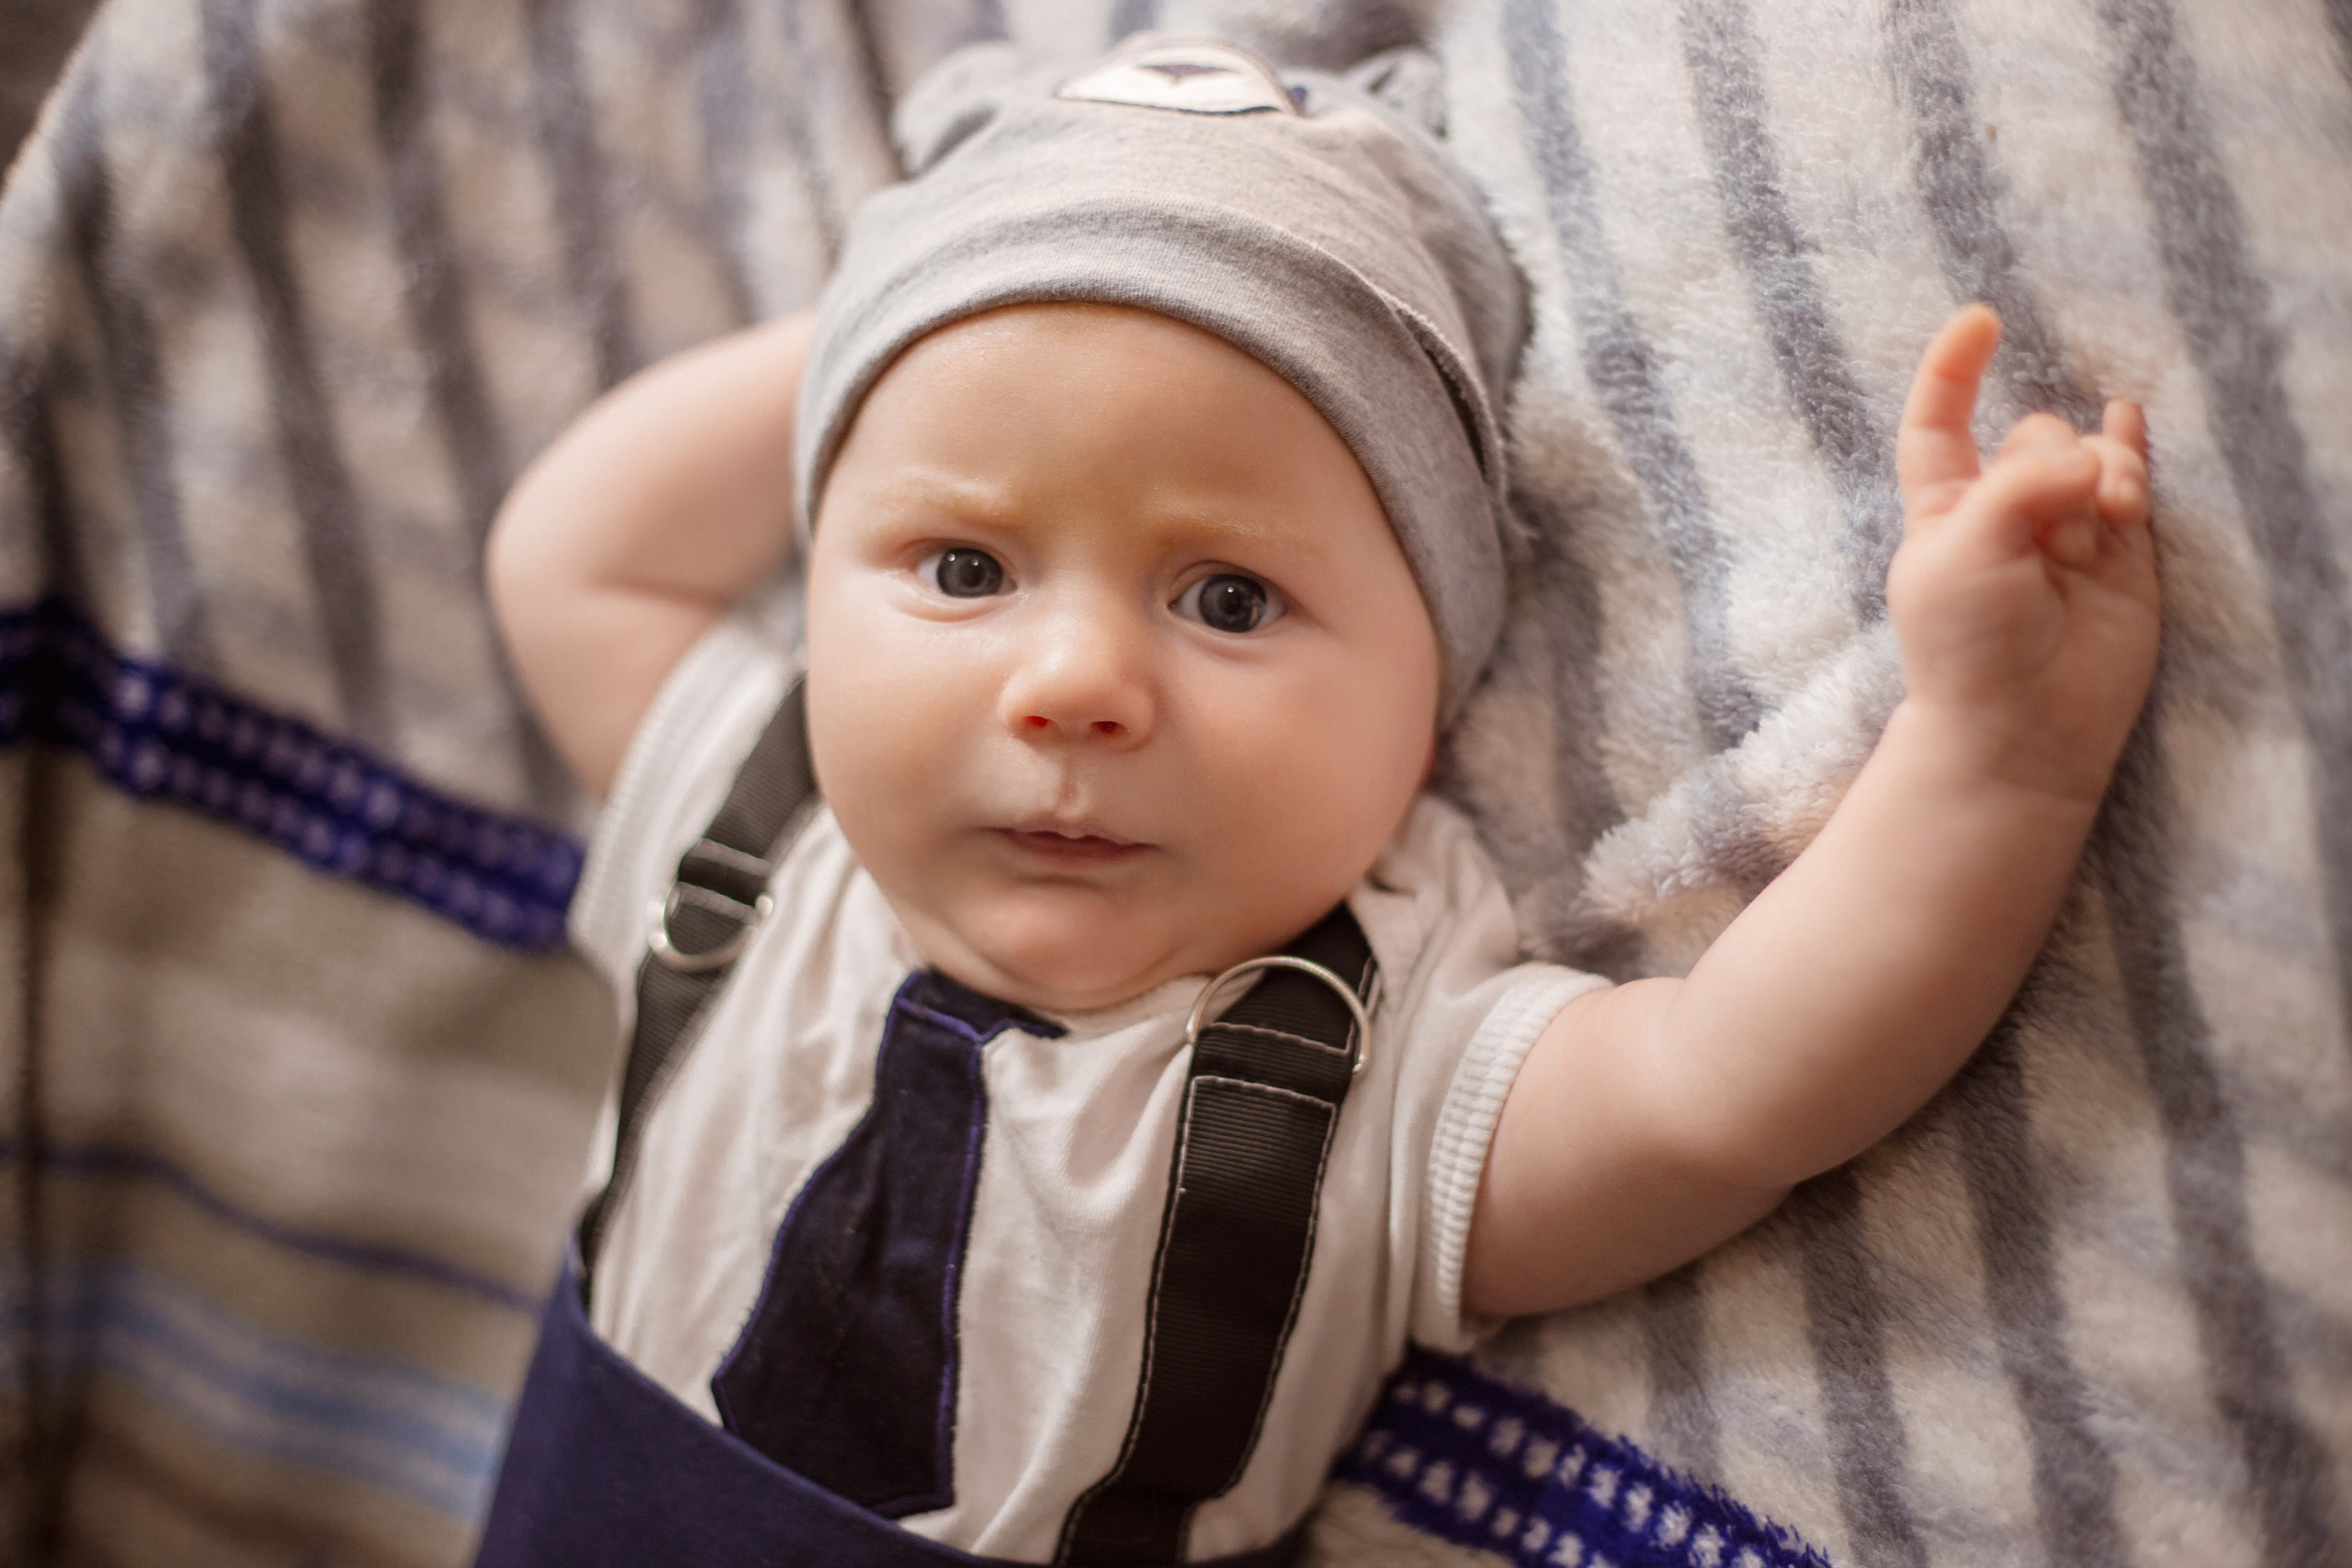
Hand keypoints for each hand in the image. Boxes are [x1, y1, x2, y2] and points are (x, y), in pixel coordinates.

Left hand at [1887, 304, 2159, 804]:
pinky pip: (2130, 478)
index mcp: (1943, 509)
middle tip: (2062, 529)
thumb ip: (2019, 486)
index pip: (1939, 422)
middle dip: (2056, 461)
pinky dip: (2133, 450)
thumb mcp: (1964, 552)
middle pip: (2036, 433)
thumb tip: (2090, 449)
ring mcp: (2064, 529)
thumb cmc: (1968, 646)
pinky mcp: (2121, 553)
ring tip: (2107, 522)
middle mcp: (2003, 511)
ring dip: (2104, 475)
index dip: (1954, 370)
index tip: (1981, 319)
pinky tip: (2131, 420)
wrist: (2023, 728)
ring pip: (2091, 454)